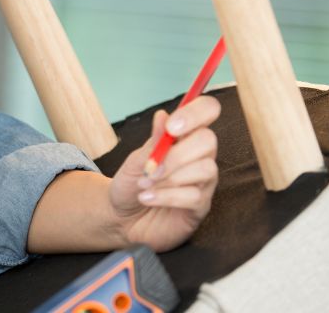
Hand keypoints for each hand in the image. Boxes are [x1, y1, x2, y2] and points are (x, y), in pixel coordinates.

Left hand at [108, 95, 219, 251]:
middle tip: (150, 168)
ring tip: (145, 185)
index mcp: (185, 136)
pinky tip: (147, 198)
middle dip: (177, 154)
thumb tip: (163, 115)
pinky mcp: (200, 207)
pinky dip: (166, 196)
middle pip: (208, 140)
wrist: (120, 217)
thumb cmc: (130, 184)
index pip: (207, 110)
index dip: (196, 112)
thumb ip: (153, 142)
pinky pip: (195, 196)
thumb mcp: (134, 160)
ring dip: (170, 177)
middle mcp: (200, 156)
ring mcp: (203, 182)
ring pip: (206, 169)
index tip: (172, 127)